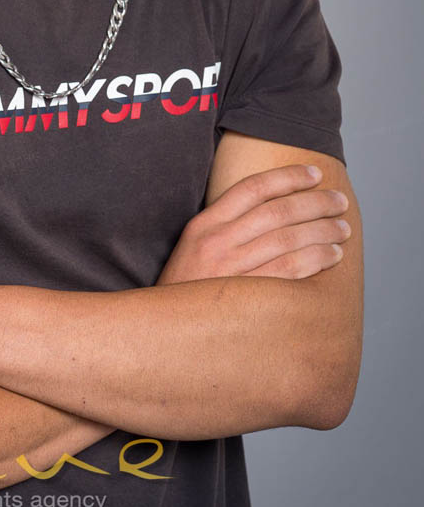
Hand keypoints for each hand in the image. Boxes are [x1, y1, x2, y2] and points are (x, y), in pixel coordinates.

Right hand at [157, 163, 349, 285]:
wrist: (163, 332)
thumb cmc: (186, 288)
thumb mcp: (194, 247)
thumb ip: (225, 226)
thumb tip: (272, 209)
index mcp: (204, 224)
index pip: (252, 188)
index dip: (287, 176)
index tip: (314, 174)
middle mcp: (216, 242)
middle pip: (277, 211)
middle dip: (315, 203)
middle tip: (339, 201)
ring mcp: (230, 270)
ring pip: (287, 240)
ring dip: (321, 231)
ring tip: (342, 230)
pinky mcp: (245, 298)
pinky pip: (289, 272)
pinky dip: (315, 260)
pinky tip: (332, 256)